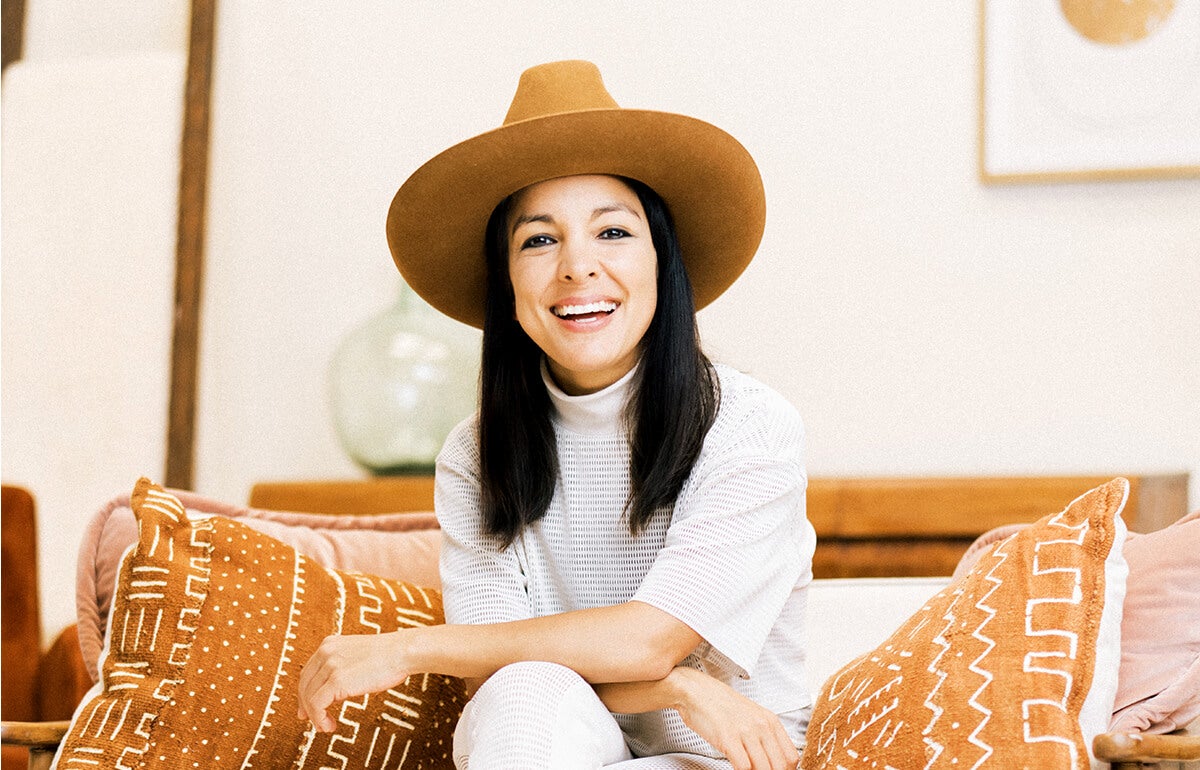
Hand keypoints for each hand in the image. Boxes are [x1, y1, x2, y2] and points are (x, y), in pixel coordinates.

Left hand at [296, 632, 411, 731]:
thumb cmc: (388, 656)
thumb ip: (342, 666)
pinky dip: (319, 718)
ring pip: (309, 697)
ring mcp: (330, 666)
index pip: (308, 671)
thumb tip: (333, 690)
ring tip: (326, 726)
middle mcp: (325, 652)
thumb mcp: (356, 655)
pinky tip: (329, 725)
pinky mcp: (336, 680)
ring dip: (314, 716)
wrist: (401, 652)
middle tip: (309, 719)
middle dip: (305, 705)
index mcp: (329, 644)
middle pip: (304, 684)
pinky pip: (317, 705)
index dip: (304, 692)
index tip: (307, 707)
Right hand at [671, 668, 799, 769]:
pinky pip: (744, 767)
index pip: (791, 757)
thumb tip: (770, 759)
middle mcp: (761, 726)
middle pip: (781, 765)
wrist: (696, 691)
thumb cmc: (719, 704)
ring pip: (765, 769)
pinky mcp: (728, 738)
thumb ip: (762, 736)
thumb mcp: (750, 716)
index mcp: (770, 721)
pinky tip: (736, 769)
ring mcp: (746, 732)